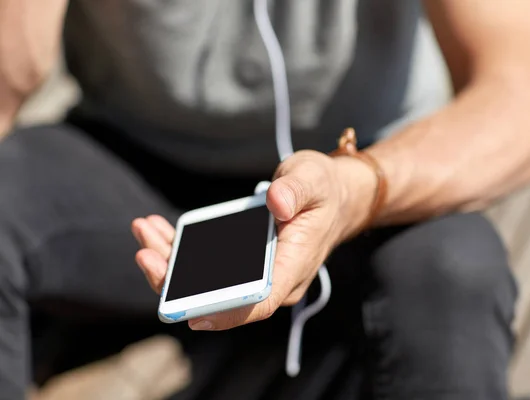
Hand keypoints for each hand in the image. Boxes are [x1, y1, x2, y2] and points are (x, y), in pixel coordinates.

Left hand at [132, 150, 376, 330]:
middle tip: (147, 252)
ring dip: (171, 263)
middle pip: (221, 297)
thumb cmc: (322, 190)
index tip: (190, 314)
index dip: (225, 312)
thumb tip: (275, 204)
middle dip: (177, 281)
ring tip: (145, 231)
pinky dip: (179, 250)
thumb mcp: (313, 179)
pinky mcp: (243, 262)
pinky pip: (207, 267)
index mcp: (293, 266)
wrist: (331, 197)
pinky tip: (158, 230)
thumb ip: (295, 191)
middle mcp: (273, 280)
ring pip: (207, 284)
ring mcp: (256, 274)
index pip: (260, 301)